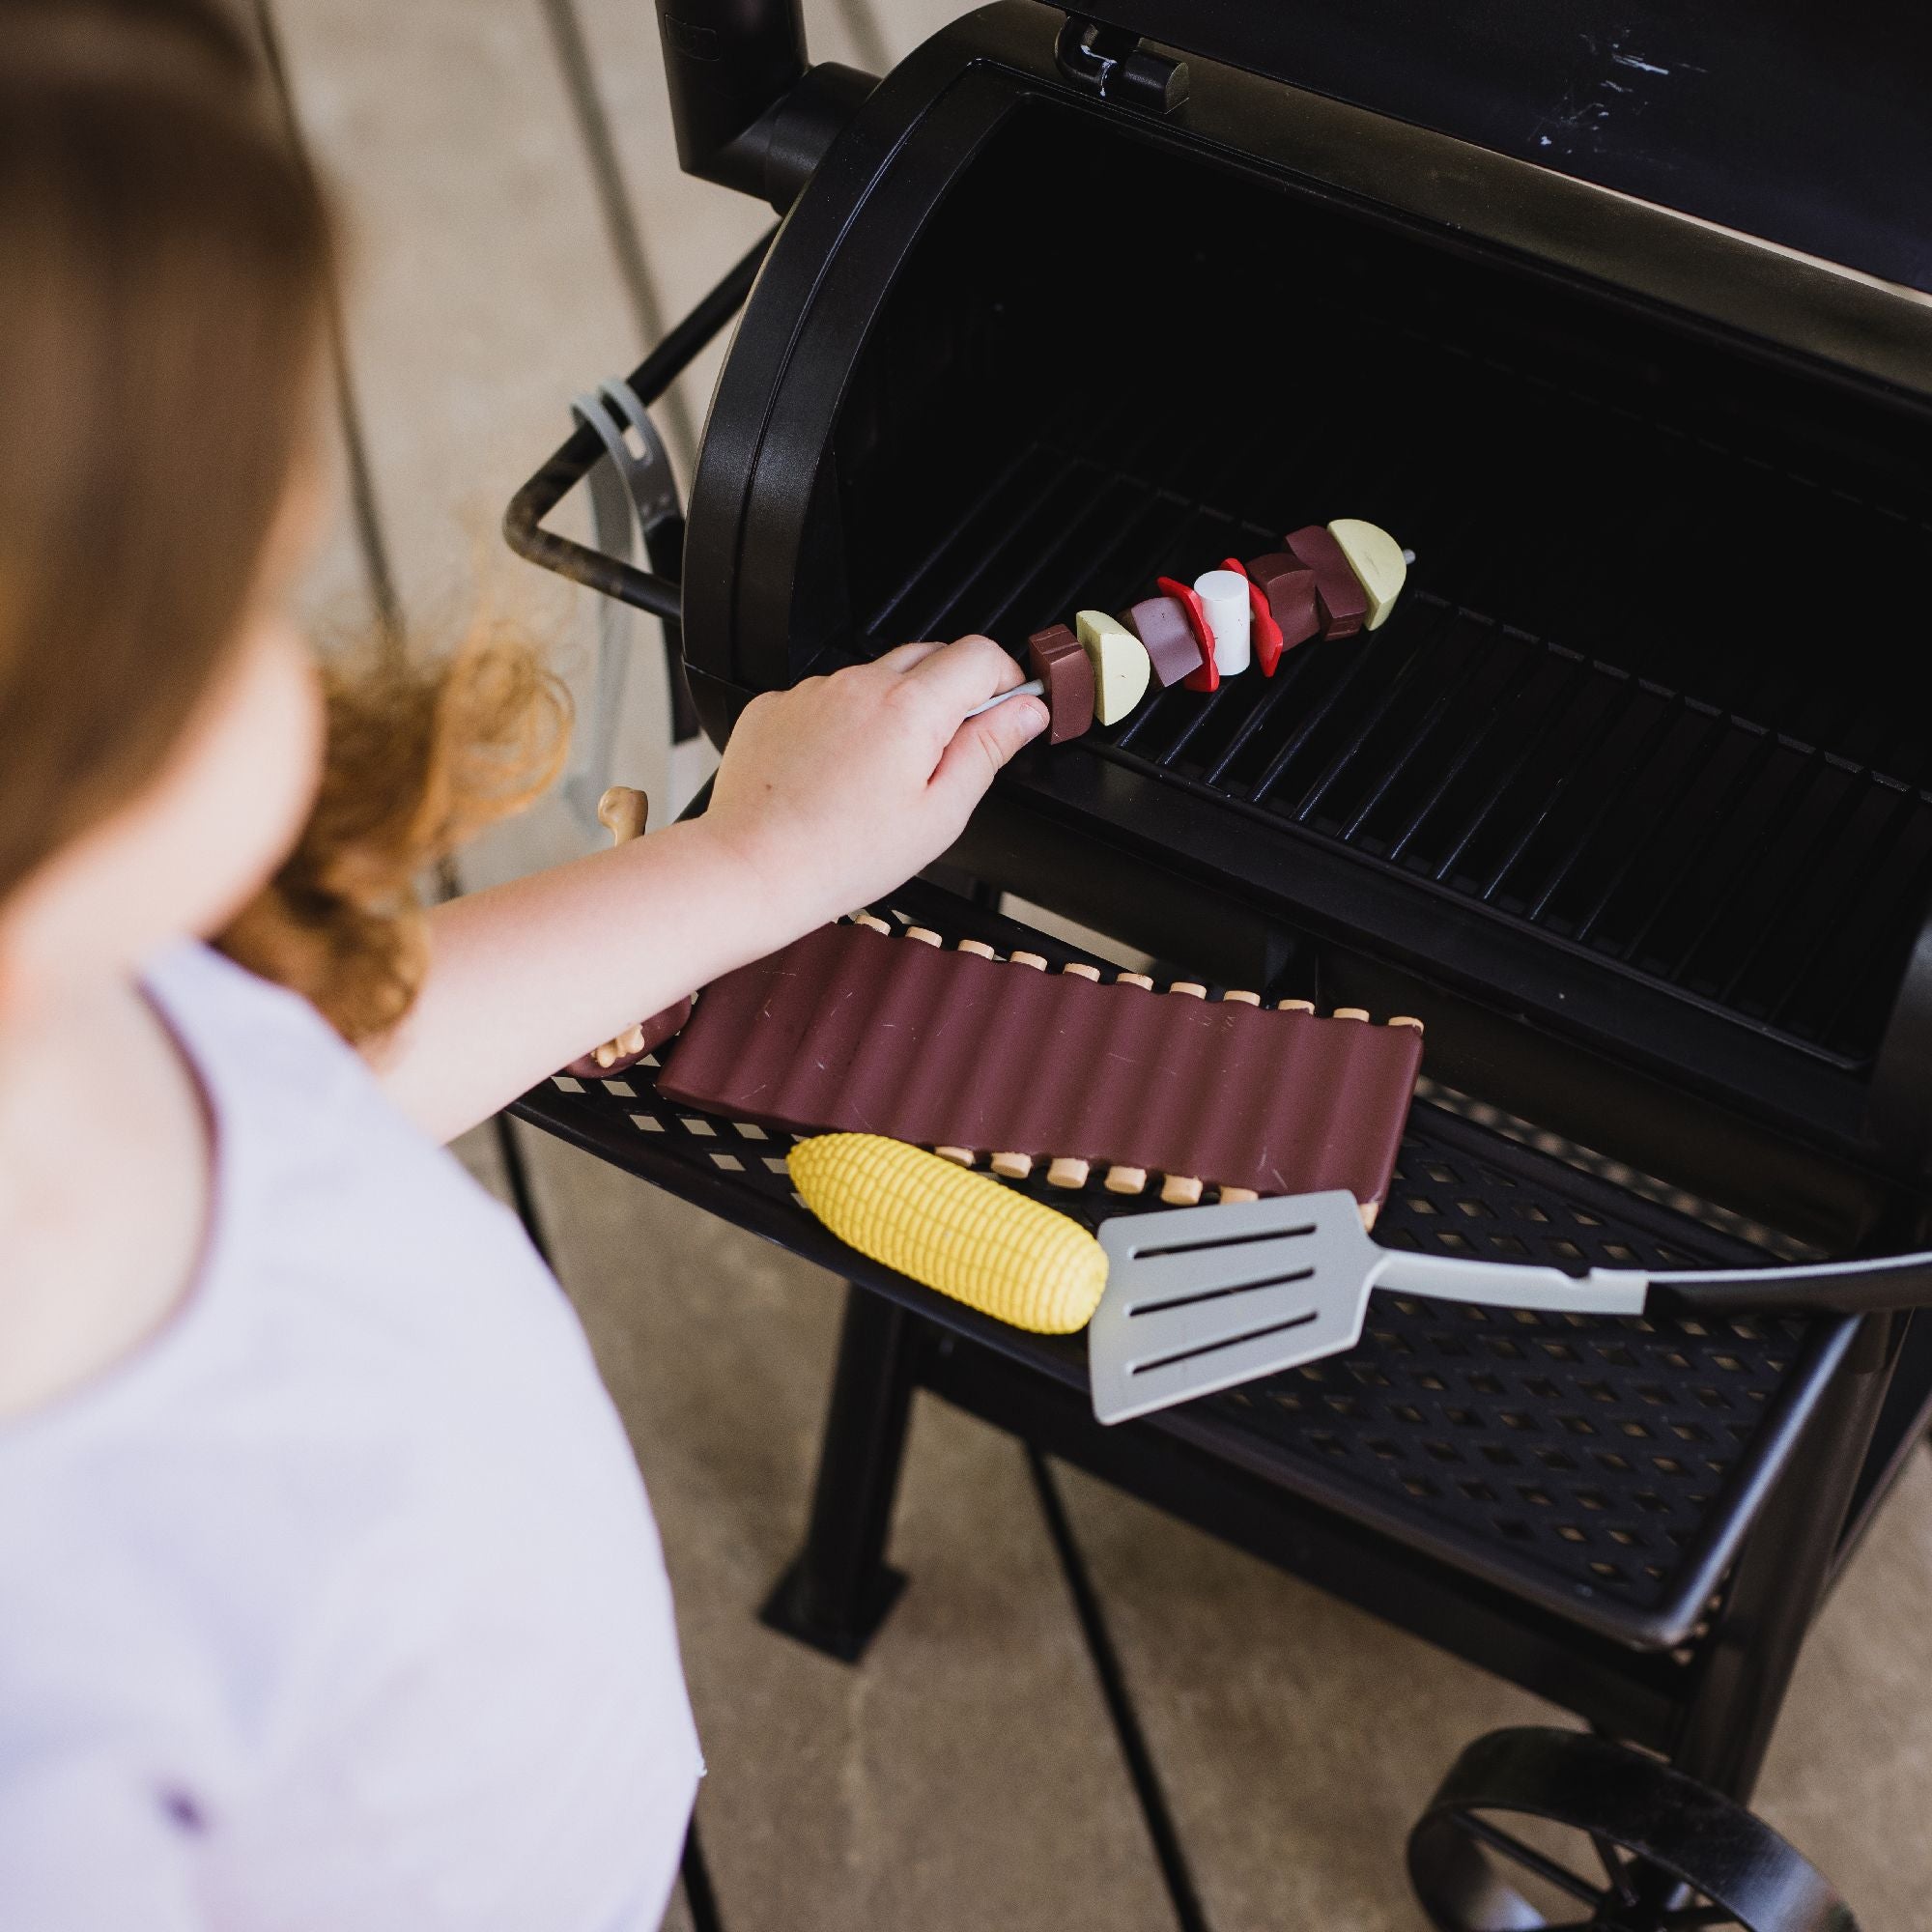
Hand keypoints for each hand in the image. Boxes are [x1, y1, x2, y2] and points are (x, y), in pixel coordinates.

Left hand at [702, 636, 1047, 932]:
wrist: (753, 868)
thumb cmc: (843, 855)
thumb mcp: (940, 813)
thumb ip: (988, 750)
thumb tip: (1026, 711)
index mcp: (909, 708)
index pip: (980, 654)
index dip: (1005, 678)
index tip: (1006, 709)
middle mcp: (859, 684)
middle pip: (930, 655)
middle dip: (952, 692)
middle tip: (945, 755)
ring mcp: (813, 691)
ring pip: (875, 678)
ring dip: (893, 709)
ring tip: (879, 778)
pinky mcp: (776, 705)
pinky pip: (827, 699)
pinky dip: (842, 723)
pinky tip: (836, 774)